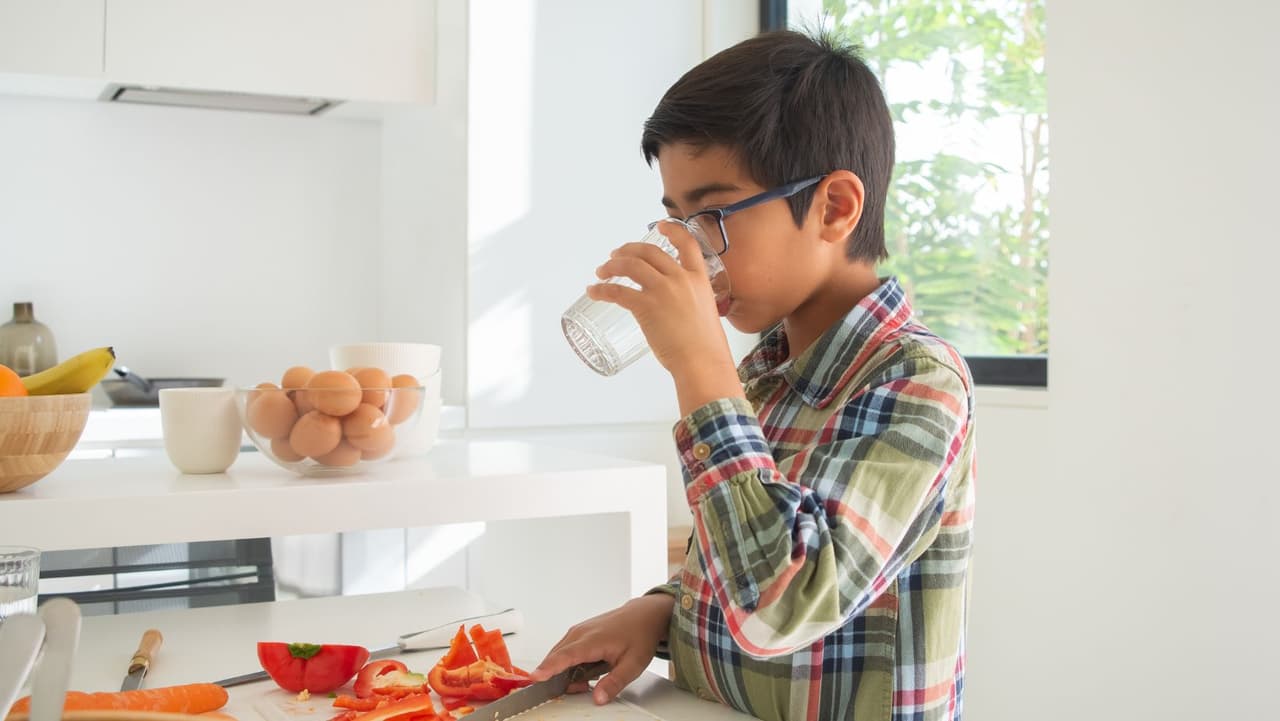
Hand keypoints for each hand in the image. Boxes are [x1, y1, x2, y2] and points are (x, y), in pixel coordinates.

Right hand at [530, 594, 674, 704]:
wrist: (643, 615)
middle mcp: (580, 633)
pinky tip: (586, 670)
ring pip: (559, 655)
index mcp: (592, 640)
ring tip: (589, 679)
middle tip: (582, 688)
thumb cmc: (639, 636)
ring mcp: (577, 631)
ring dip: (565, 672)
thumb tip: (598, 698)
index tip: (536, 678)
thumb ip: (614, 683)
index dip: (549, 668)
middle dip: (560, 678)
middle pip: (557, 658)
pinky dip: (568, 664)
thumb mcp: (633, 665)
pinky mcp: (578, 633)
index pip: (565, 656)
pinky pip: (564, 651)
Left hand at [588, 221, 732, 375]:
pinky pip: (616, 291)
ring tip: (601, 271)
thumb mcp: (705, 312)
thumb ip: (689, 302)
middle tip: (616, 255)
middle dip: (628, 249)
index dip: (672, 230)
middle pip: (649, 251)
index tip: (660, 226)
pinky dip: (601, 289)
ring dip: (611, 265)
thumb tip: (673, 308)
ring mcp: (662, 291)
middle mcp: (680, 279)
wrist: (703, 362)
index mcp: (699, 279)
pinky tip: (593, 291)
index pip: (687, 244)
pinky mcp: (645, 307)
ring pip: (630, 265)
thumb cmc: (705, 346)